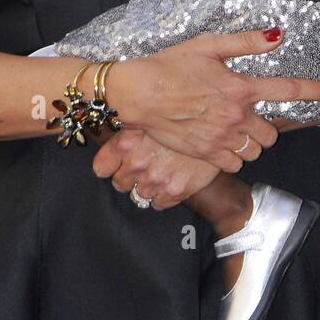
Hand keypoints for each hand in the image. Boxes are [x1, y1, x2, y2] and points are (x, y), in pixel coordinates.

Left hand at [93, 129, 219, 209]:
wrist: (217, 126)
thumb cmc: (184, 117)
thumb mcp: (151, 116)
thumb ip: (128, 128)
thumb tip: (109, 133)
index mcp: (127, 142)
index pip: (101, 168)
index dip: (108, 166)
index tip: (114, 165)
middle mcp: (137, 163)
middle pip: (119, 184)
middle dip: (128, 177)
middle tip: (142, 166)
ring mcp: (155, 180)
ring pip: (138, 195)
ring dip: (146, 186)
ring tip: (160, 172)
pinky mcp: (174, 192)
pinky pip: (157, 204)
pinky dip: (162, 195)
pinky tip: (170, 180)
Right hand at [107, 28, 319, 172]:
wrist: (137, 94)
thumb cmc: (169, 65)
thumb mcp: (208, 45)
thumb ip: (245, 42)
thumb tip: (278, 35)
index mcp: (240, 87)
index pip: (286, 91)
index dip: (312, 92)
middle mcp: (235, 116)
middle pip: (272, 132)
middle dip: (266, 125)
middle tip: (249, 115)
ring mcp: (221, 138)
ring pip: (256, 150)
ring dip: (252, 141)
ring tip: (234, 129)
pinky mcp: (206, 154)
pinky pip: (235, 163)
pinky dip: (234, 155)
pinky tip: (222, 142)